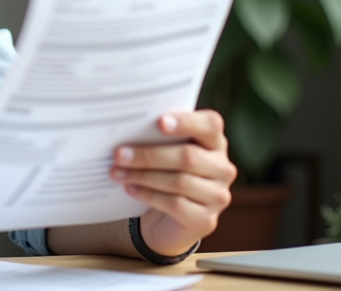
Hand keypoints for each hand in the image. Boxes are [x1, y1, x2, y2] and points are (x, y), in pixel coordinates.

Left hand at [110, 110, 235, 256]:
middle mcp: (222, 168)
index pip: (211, 125)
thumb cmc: (165, 173)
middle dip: (149, 155)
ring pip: (179, 181)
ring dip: (143, 175)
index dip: (187, 122)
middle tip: (118, 154)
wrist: (169, 218)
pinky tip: (130, 189)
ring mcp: (218, 196)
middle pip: (187, 157)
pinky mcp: (205, 220)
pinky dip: (148, 195)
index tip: (160, 122)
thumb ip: (157, 137)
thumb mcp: (165, 151)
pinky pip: (175, 204)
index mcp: (215, 142)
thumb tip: (125, 129)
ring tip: (117, 172)